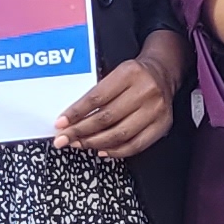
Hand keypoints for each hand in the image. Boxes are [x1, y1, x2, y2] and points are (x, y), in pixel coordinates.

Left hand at [54, 35, 184, 160]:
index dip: (76, 113)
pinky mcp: (162, 125)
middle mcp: (145, 91)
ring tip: (80, 144)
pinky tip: (102, 150)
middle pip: (106, 118)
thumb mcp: (115, 73)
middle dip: (80, 132)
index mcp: (129, 73)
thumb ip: (97, 93)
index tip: (61, 124)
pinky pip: (135, 145)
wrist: (163, 73)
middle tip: (65, 139)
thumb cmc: (135, 74)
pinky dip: (115, 151)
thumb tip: (71, 118)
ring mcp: (155, 110)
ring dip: (95, 143)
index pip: (96, 97)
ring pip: (119, 134)